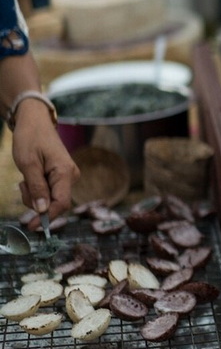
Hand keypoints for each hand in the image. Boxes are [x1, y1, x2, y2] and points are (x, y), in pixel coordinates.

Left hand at [12, 103, 78, 219]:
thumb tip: (42, 210)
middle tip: (21, 185)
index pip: (61, 203)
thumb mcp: (28, 164)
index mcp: (65, 172)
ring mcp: (68, 176)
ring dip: (34, 195)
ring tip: (24, 179)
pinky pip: (50, 191)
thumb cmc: (31, 138)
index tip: (31, 226)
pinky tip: (31, 177)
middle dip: (36, 201)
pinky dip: (37, 190)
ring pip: (51, 198)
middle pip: (55, 202)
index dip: (47, 216)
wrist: (35, 122)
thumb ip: (36, 188)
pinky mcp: (62, 176)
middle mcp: (71, 176)